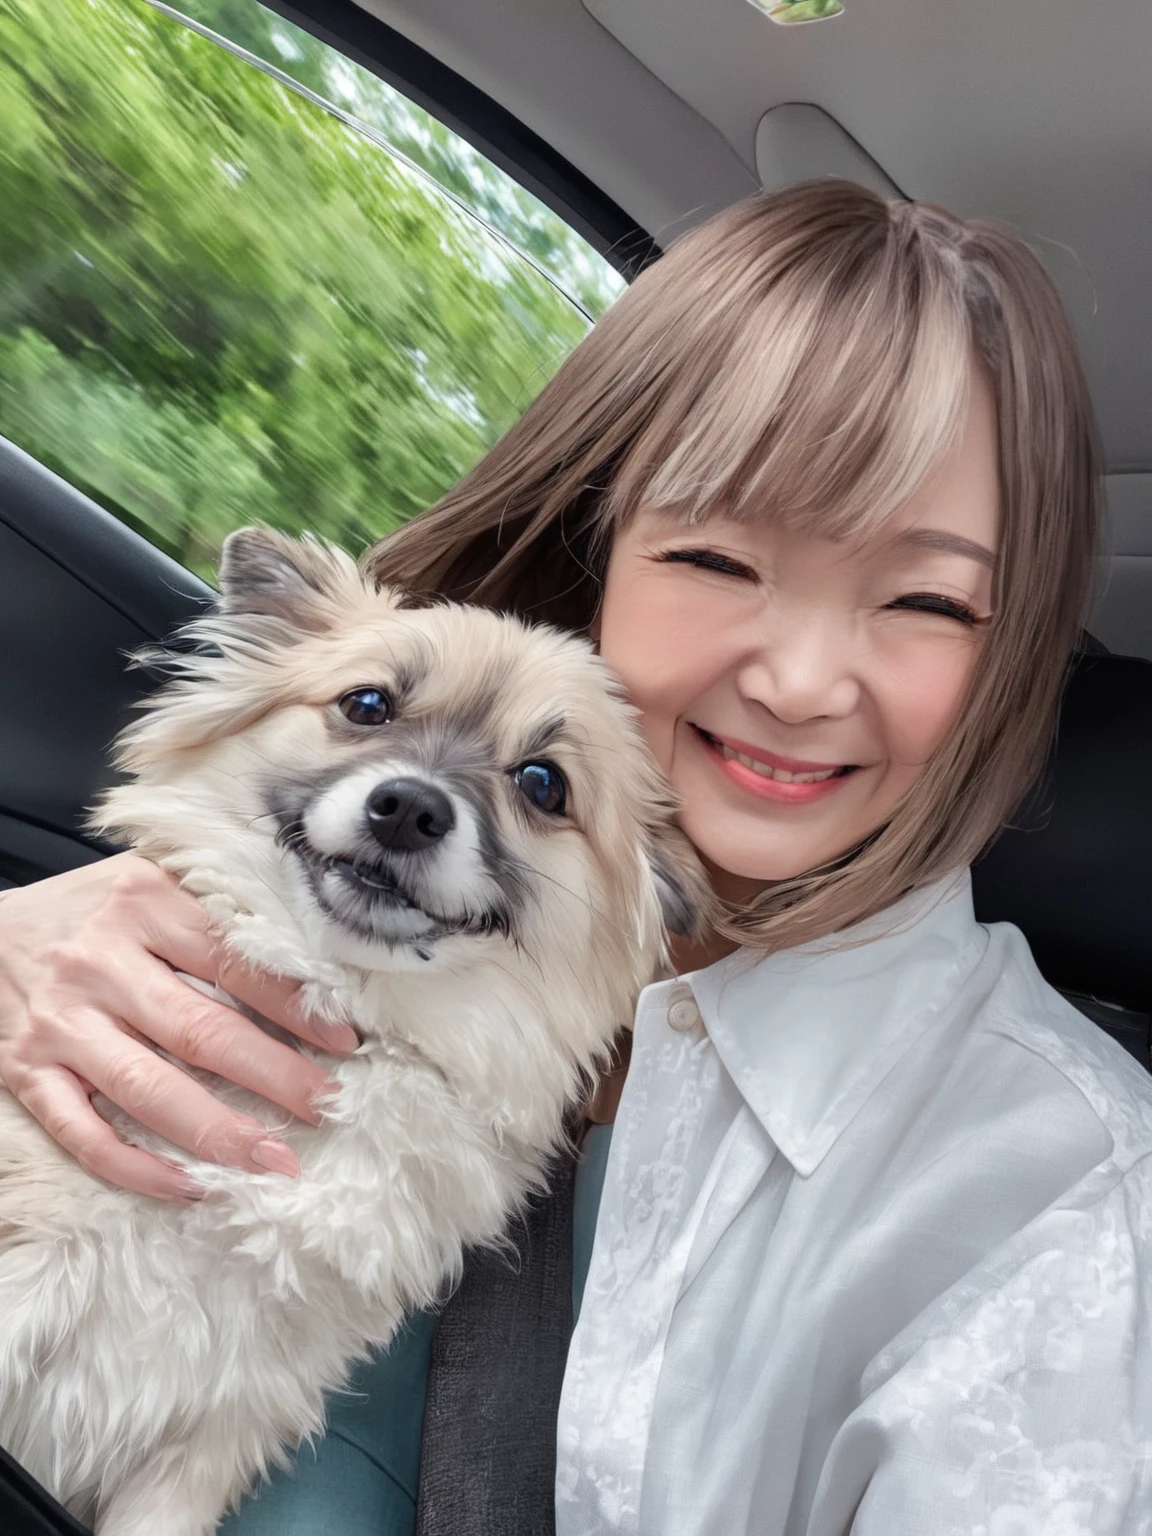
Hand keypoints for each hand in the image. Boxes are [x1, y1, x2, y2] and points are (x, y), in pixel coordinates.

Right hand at [0, 854, 358, 1200]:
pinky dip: (136, 1167)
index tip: (344, 1041)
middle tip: (327, 1107)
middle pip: (199, 1030)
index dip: (293, 1006)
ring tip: (273, 1160)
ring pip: (147, 1087)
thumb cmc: (90, 911)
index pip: (234, 962)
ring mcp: (60, 1022)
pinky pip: (83, 1133)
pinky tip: (190, 1186)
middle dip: (272, 1075)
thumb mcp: (152, 884)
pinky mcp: (25, 1072)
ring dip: (216, 1131)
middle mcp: (99, 962)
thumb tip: (311, 964)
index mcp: (142, 903)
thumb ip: (216, 914)